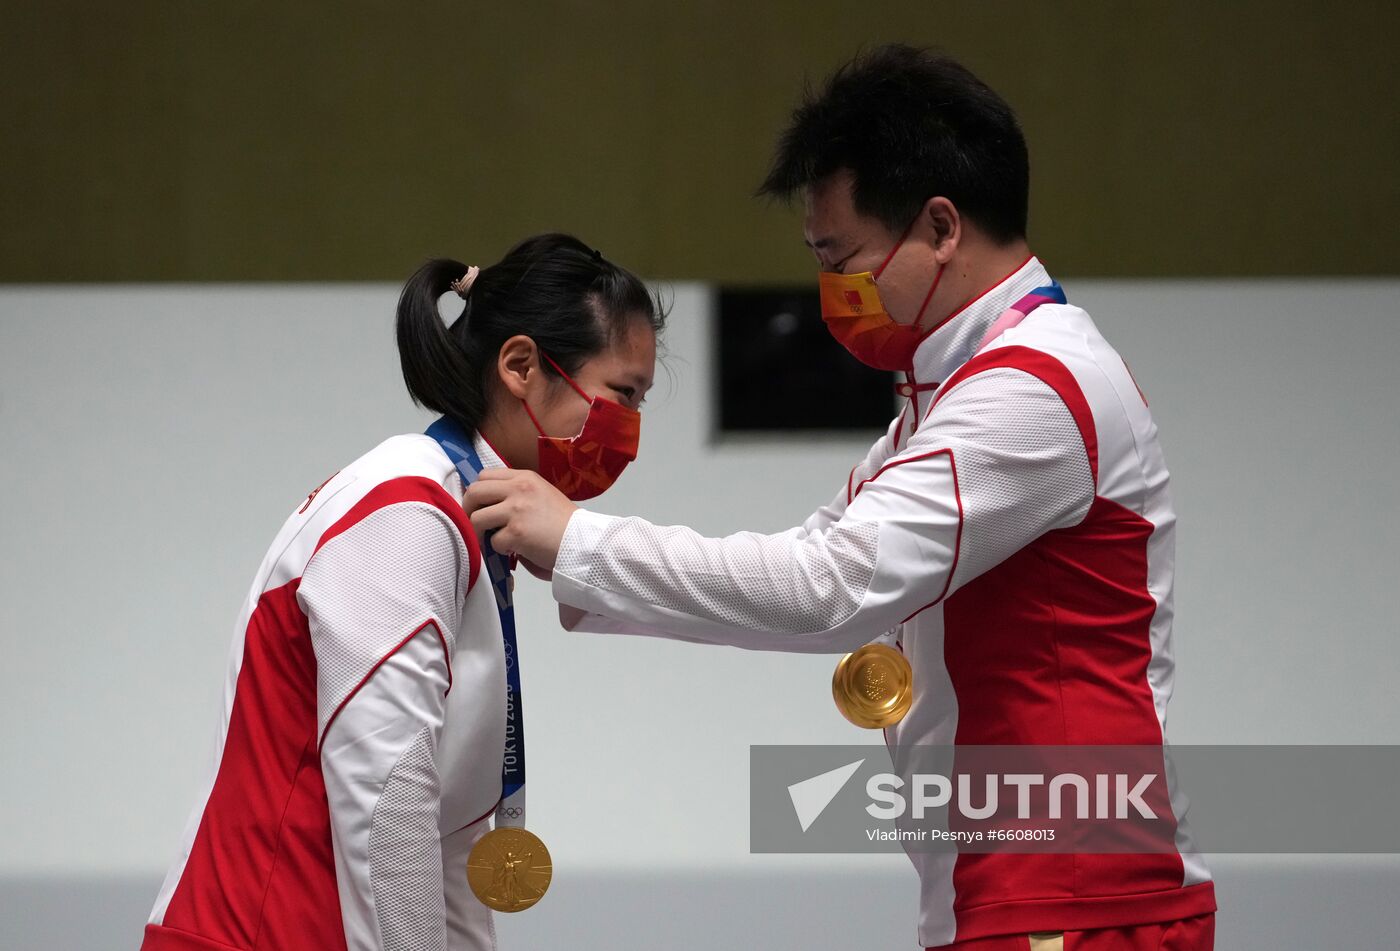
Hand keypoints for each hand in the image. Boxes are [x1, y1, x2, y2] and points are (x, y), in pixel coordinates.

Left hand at [462, 469, 576, 570]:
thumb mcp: (541, 495)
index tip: (480, 506)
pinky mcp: (516, 532)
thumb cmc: (564, 524)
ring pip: (476, 518)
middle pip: (474, 492)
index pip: (485, 475)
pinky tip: (516, 550)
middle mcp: (519, 488)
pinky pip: (493, 541)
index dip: (478, 492)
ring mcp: (517, 509)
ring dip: (482, 533)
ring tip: (497, 539)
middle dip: (469, 510)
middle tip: (476, 524)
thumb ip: (517, 493)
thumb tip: (488, 504)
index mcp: (525, 477)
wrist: (584, 542)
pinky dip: (501, 550)